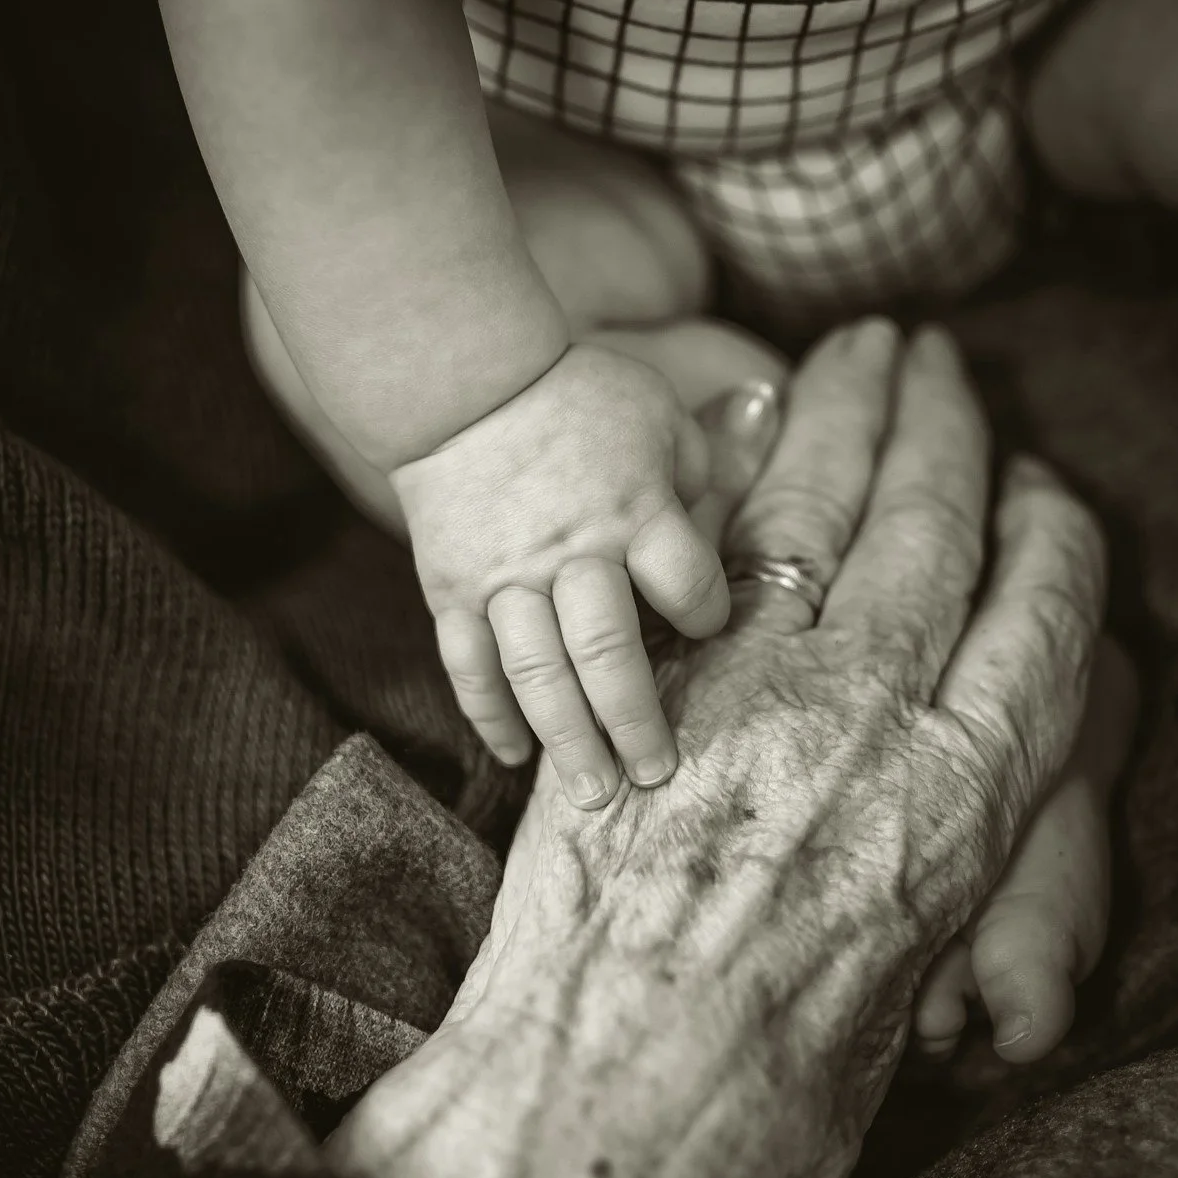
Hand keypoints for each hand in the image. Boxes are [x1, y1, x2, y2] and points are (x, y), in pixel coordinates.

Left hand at [331, 320, 1111, 1177]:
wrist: (595, 1146)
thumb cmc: (764, 1122)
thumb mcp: (897, 999)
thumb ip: (921, 877)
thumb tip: (922, 824)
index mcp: (970, 811)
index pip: (1048, 620)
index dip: (1052, 536)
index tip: (1047, 488)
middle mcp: (880, 729)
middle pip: (938, 532)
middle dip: (945, 425)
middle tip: (942, 355)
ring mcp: (757, 697)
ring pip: (825, 516)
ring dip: (847, 414)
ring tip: (866, 349)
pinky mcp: (645, 692)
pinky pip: (707, 553)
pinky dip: (732, 474)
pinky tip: (747, 421)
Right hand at [392, 345, 728, 807]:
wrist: (464, 381)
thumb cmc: (579, 396)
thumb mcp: (661, 417)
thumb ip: (700, 480)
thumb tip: (725, 537)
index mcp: (635, 510)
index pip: (687, 586)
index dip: (706, 615)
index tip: (707, 627)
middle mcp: (572, 553)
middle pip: (609, 651)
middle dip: (635, 721)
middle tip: (657, 777)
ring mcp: (505, 577)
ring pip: (537, 673)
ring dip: (566, 740)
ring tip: (592, 796)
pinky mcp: (453, 590)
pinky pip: (469, 665)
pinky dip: (490, 715)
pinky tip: (515, 758)